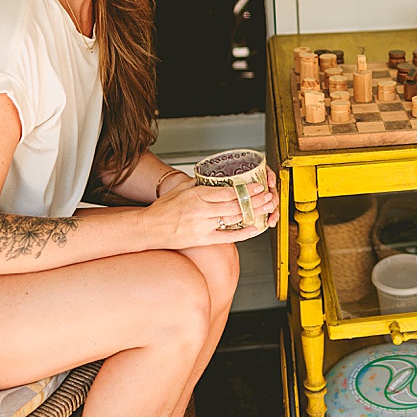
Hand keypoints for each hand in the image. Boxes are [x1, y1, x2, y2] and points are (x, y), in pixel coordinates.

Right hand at [150, 172, 278, 246]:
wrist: (149, 228)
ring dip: (252, 213)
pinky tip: (255, 228)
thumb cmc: (162, 209)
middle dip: (254, 201)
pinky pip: (227, 237)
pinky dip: (243, 233)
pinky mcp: (203, 239)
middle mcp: (201, 211)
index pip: (227, 192)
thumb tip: (212, 177)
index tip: (257, 187)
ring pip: (234, 219)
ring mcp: (203, 226)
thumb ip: (198, 183)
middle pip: (235, 205)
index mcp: (197, 195)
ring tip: (265, 208)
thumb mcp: (180, 189)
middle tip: (267, 196)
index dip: (245, 190)